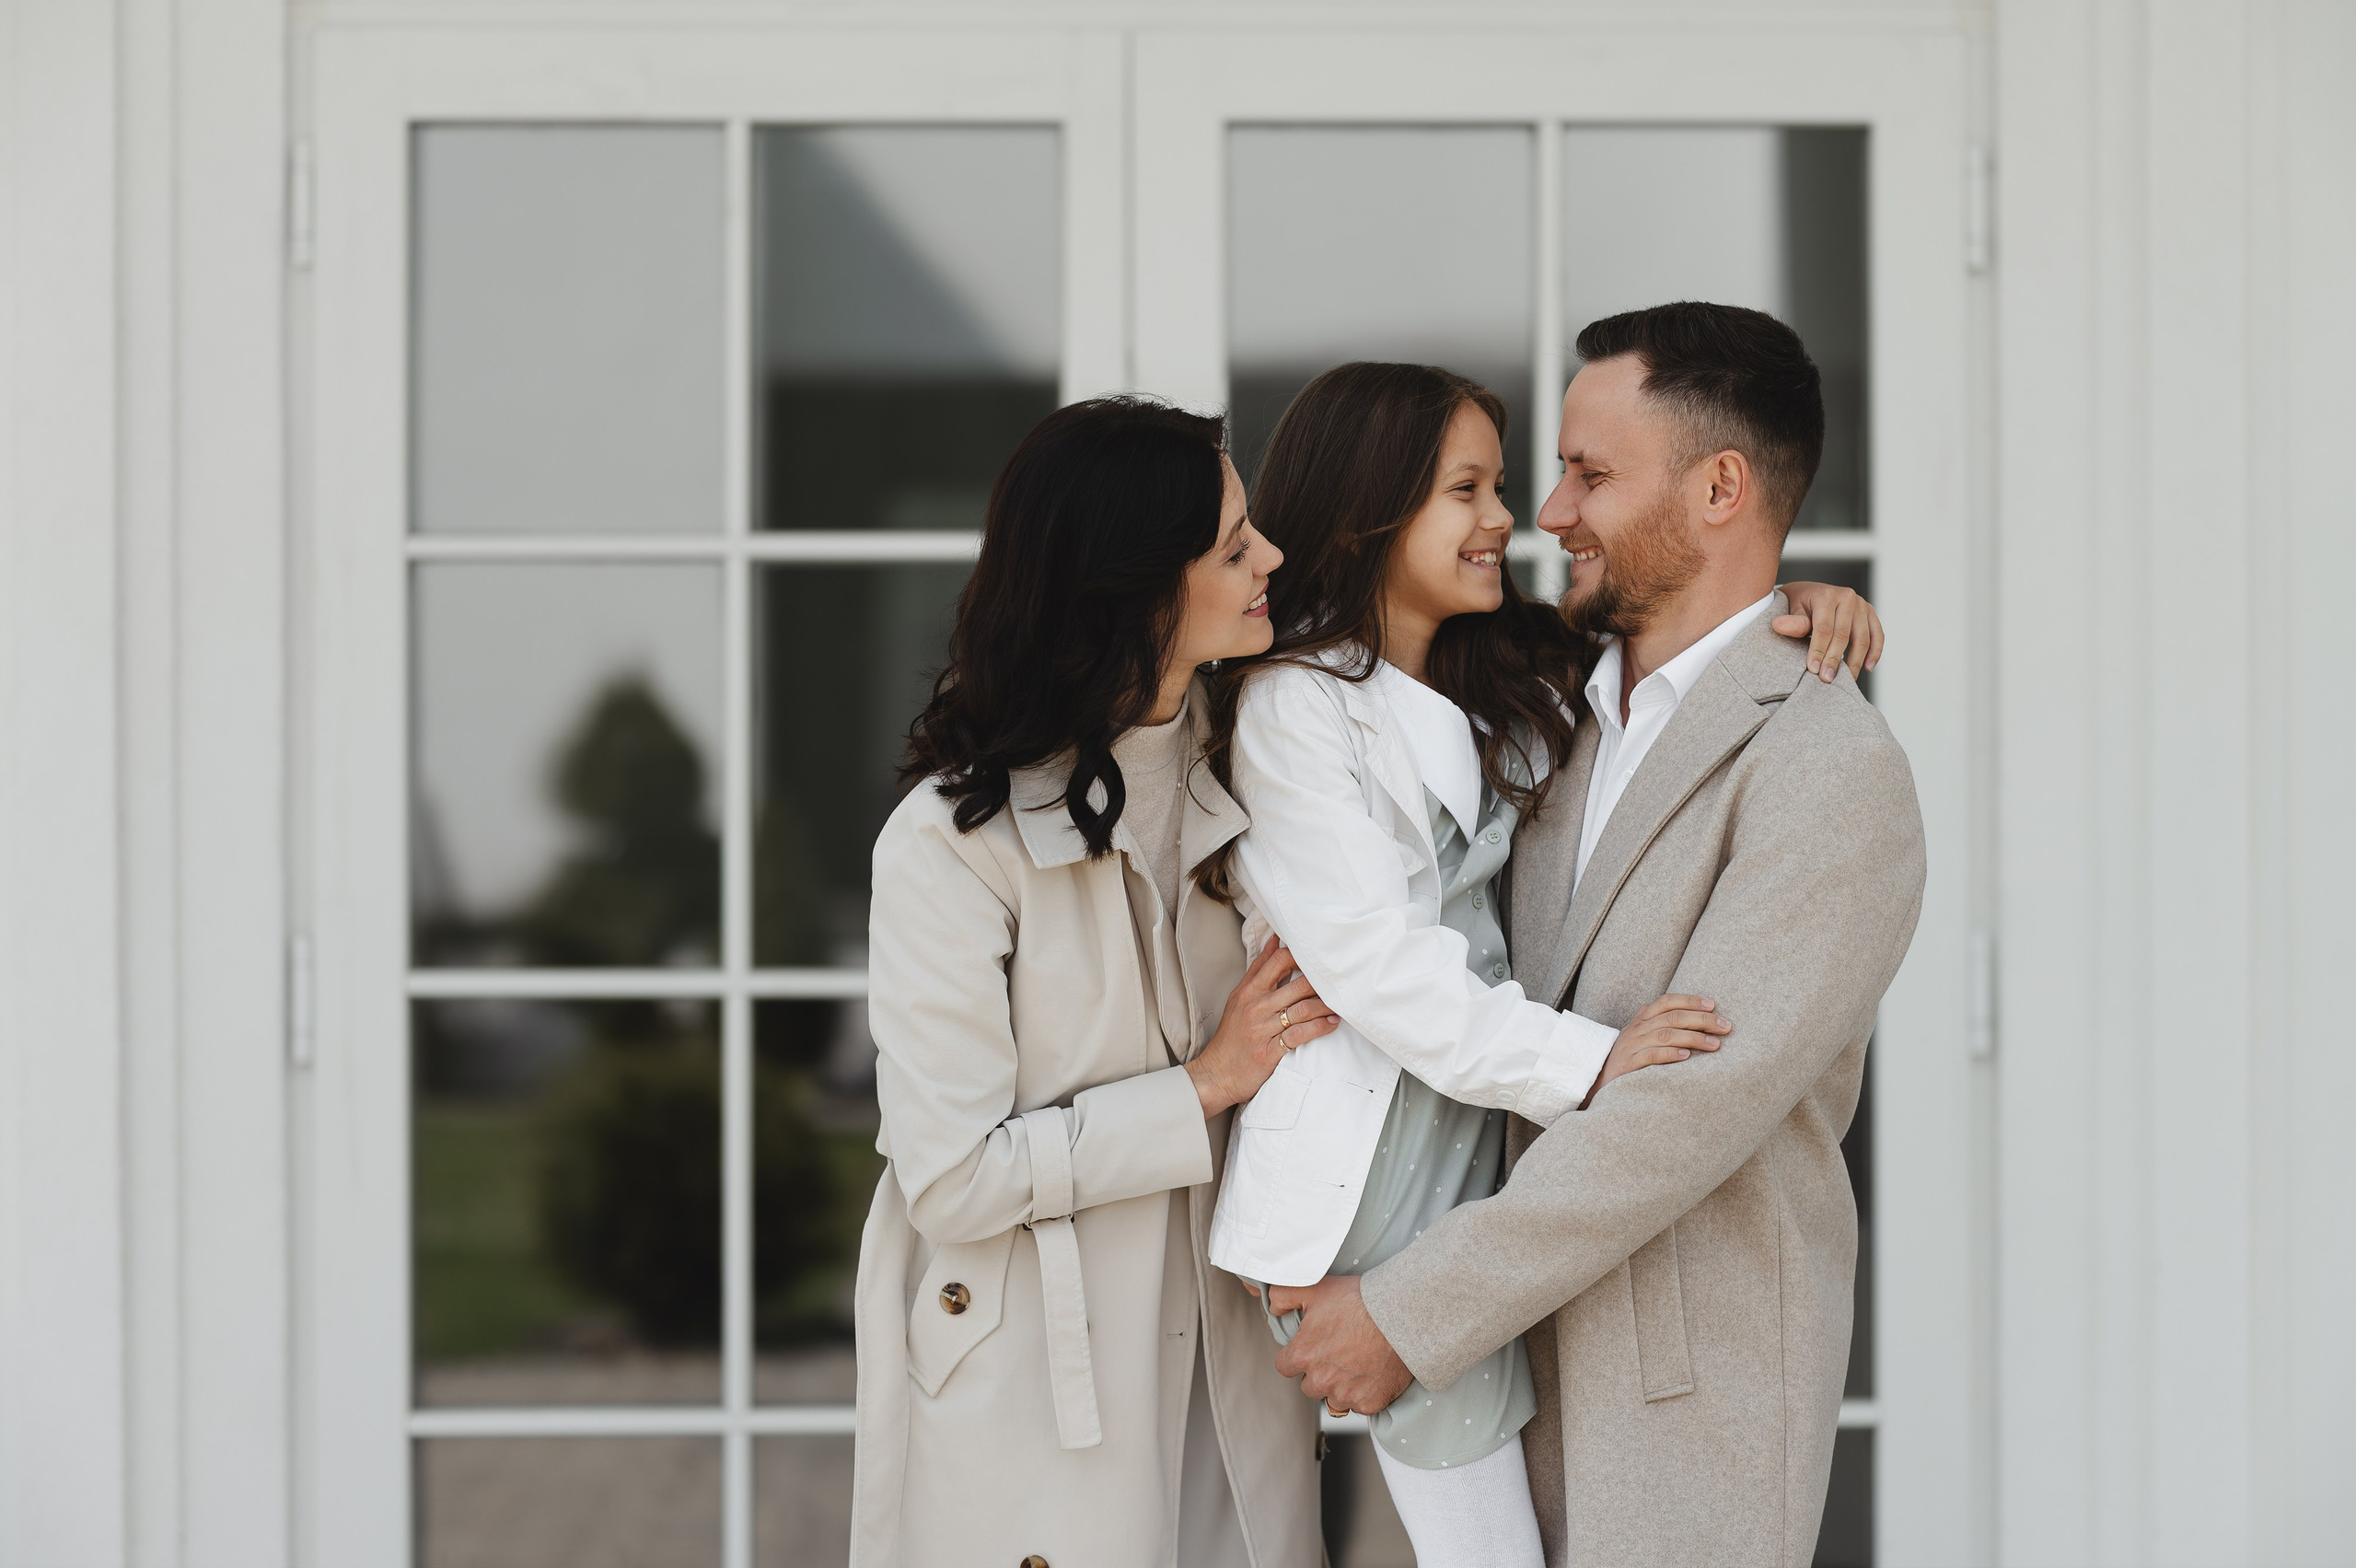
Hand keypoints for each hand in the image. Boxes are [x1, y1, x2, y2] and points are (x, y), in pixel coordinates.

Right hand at [1186, 936, 1337, 1117]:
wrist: (1216, 1074)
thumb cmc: (1231, 1035)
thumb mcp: (1239, 998)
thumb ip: (1259, 970)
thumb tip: (1275, 941)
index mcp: (1249, 991)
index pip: (1279, 961)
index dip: (1302, 957)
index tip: (1317, 962)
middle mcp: (1257, 1007)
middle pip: (1298, 985)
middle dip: (1322, 984)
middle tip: (1339, 984)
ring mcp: (1263, 1029)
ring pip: (1303, 1009)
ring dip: (1326, 1006)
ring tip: (1340, 1005)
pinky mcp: (1270, 1051)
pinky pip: (1301, 1034)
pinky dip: (1320, 1028)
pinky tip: (1331, 1024)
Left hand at [1268, 1275, 1412, 1415]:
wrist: (1401, 1316)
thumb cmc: (1359, 1300)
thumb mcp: (1315, 1288)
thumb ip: (1283, 1296)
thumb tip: (1271, 1307)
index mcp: (1303, 1355)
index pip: (1285, 1366)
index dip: (1298, 1355)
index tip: (1312, 1346)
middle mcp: (1320, 1380)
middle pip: (1309, 1385)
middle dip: (1320, 1372)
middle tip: (1339, 1352)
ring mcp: (1346, 1395)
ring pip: (1334, 1398)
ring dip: (1341, 1386)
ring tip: (1358, 1361)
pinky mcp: (1370, 1404)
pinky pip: (1360, 1405)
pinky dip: (1365, 1393)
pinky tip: (1374, 1372)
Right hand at [1580, 993, 1727, 1108]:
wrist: (1598, 1082)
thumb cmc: (1627, 1059)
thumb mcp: (1642, 1037)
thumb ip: (1660, 1025)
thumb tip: (1690, 1016)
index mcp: (1641, 1019)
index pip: (1667, 1001)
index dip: (1690, 1000)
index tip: (1713, 1005)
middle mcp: (1636, 1029)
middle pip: (1672, 1017)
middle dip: (1702, 1020)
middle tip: (1725, 1027)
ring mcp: (1631, 1046)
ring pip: (1665, 1034)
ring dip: (1693, 1037)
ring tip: (1715, 1044)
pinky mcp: (1627, 1065)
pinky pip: (1651, 1056)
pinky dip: (1670, 1053)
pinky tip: (1686, 1055)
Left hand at [1773, 582, 1883, 681]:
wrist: (1809, 592)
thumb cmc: (1798, 604)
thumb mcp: (1791, 610)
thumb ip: (1792, 622)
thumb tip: (1779, 626)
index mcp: (1826, 595)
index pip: (1823, 628)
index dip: (1818, 651)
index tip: (1813, 670)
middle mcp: (1848, 597)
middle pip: (1843, 635)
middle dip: (1835, 660)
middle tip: (1827, 679)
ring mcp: (1862, 605)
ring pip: (1863, 638)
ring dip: (1855, 661)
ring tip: (1846, 680)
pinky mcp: (1870, 613)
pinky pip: (1877, 635)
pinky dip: (1875, 652)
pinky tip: (1867, 667)